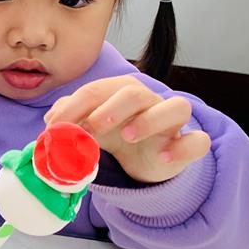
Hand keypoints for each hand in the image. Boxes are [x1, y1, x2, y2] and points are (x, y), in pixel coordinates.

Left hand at [44, 75, 210, 183]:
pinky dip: (183, 146)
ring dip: (151, 119)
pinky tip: (163, 156)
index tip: (55, 125)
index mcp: (121, 92)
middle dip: (110, 107)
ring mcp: (172, 122)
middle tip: (91, 127)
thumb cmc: (118, 134)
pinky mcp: (187, 144)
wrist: (148, 158)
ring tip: (128, 136)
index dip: (74, 106)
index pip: (97, 90)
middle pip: (134, 92)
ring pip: (176, 106)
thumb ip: (70, 118)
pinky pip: (197, 141)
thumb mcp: (91, 126)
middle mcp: (149, 101)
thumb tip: (51, 119)